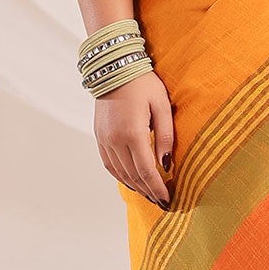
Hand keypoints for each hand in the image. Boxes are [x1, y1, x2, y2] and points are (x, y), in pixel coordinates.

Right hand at [95, 68, 173, 207]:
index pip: (146, 170)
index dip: (157, 188)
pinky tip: (133, 181)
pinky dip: (122, 176)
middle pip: (133, 176)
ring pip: (120, 173)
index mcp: (132, 132)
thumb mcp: (162, 106)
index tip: (168, 199)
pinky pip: (109, 164)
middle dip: (149, 191)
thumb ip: (166, 136)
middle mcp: (114, 139)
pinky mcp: (99, 136)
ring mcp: (104, 139)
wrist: (114, 68)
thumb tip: (166, 164)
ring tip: (150, 195)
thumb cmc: (143, 84)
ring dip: (136, 187)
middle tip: (163, 202)